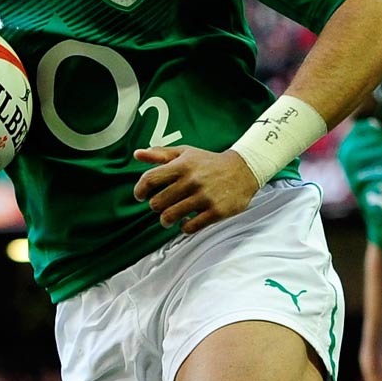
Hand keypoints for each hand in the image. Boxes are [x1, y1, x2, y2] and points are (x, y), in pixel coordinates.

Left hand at [132, 146, 257, 234]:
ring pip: (170, 216)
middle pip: (158, 202)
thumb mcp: (185, 153)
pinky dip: (184, 227)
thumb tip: (137, 154)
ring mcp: (204, 197)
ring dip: (166, 220)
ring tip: (168, 218)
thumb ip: (160, 154)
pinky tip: (186, 222)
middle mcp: (192, 181)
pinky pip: (190, 227)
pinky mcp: (216, 211)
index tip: (140, 196)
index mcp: (182, 165)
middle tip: (160, 206)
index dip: (140, 190)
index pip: (150, 179)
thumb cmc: (209, 162)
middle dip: (155, 206)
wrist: (244, 170)